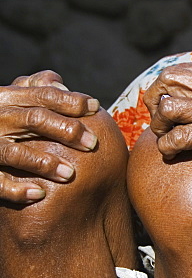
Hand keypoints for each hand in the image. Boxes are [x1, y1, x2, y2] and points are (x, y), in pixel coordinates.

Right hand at [0, 70, 98, 203]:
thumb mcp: (9, 100)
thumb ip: (33, 90)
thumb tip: (60, 83)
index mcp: (5, 99)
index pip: (42, 95)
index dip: (71, 101)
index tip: (96, 107)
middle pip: (34, 120)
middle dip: (67, 130)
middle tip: (93, 144)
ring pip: (15, 152)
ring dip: (44, 163)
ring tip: (70, 174)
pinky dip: (17, 189)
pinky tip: (39, 194)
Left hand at [143, 62, 191, 168]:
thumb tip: (179, 89)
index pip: (176, 70)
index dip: (161, 89)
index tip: (161, 107)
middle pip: (167, 82)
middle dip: (154, 104)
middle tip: (159, 122)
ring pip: (167, 108)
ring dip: (159, 127)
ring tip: (166, 137)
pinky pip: (176, 137)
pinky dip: (167, 147)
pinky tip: (172, 153)